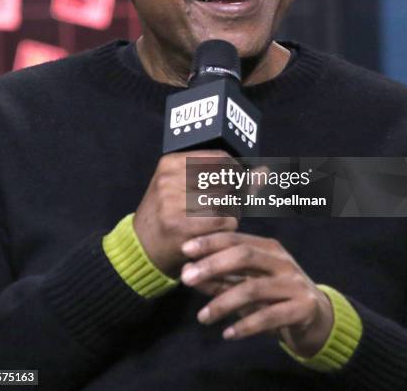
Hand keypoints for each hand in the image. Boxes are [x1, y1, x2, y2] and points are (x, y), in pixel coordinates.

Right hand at [133, 151, 237, 276]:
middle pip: (226, 180)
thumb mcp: (189, 188)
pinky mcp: (179, 225)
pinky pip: (223, 221)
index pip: (220, 158)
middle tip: (229, 208)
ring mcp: (172, 201)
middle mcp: (170, 178)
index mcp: (171, 163)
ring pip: (227, 201)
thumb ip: (228, 178)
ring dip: (232, 213)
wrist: (141, 247)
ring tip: (220, 221)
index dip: (237, 172)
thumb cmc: (172, 214)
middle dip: (235, 196)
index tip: (240, 184)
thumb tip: (264, 171)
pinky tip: (216, 233)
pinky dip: (227, 228)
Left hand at [180, 232, 332, 356]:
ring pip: (254, 288)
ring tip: (201, 317)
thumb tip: (186, 271)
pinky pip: (270, 316)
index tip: (185, 249)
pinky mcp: (302, 308)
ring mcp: (294, 284)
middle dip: (213, 265)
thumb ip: (220, 278)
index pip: (236, 238)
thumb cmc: (275, 296)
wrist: (317, 318)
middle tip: (186, 278)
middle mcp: (282, 261)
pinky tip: (227, 333)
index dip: (210, 242)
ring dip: (223, 302)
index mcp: (269, 248)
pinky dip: (246, 325)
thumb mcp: (247, 283)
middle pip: (244, 256)